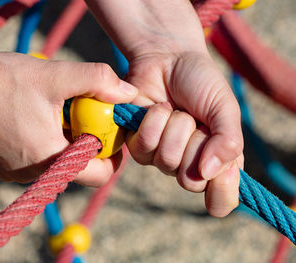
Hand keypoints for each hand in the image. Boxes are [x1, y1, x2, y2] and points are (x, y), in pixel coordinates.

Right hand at [0, 47, 136, 183]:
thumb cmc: (4, 78)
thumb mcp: (57, 75)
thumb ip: (98, 81)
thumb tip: (129, 93)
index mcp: (50, 160)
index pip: (98, 176)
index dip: (112, 156)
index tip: (110, 133)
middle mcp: (31, 174)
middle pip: (78, 169)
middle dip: (87, 146)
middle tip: (83, 118)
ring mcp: (13, 173)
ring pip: (56, 164)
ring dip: (64, 143)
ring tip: (56, 115)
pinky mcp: (0, 165)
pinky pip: (35, 161)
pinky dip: (44, 144)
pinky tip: (35, 119)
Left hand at [126, 51, 243, 216]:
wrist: (168, 57)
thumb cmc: (200, 83)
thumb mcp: (225, 108)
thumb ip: (228, 141)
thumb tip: (208, 173)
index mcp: (215, 159)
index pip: (220, 198)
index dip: (222, 192)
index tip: (225, 176)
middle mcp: (188, 163)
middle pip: (190, 181)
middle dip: (196, 144)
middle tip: (196, 120)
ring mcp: (161, 156)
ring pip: (167, 161)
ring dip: (175, 127)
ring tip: (176, 109)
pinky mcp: (138, 144)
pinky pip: (144, 146)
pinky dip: (154, 121)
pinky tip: (158, 108)